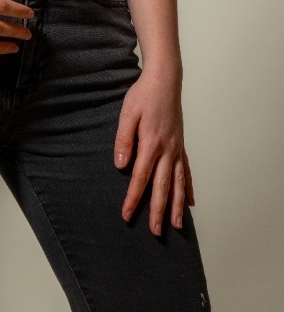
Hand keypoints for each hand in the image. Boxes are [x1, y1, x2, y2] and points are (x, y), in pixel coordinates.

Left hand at [114, 69, 194, 234]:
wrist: (165, 79)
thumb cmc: (143, 95)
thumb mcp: (127, 114)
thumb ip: (123, 140)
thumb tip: (120, 166)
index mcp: (151, 143)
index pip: (140, 177)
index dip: (133, 198)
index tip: (127, 214)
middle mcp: (167, 150)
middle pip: (163, 186)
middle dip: (159, 211)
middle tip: (156, 232)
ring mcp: (177, 148)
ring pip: (178, 183)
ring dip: (177, 205)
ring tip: (177, 226)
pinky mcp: (180, 145)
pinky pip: (186, 171)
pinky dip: (188, 188)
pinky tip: (189, 202)